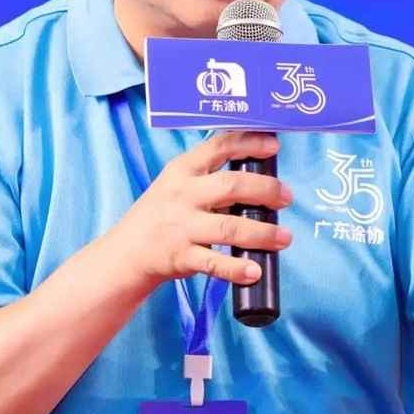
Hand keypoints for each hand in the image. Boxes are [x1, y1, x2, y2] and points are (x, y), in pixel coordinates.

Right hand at [119, 129, 292, 289]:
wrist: (126, 252)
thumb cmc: (161, 214)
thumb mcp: (177, 184)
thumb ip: (210, 177)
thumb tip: (259, 174)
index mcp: (183, 170)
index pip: (219, 146)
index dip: (250, 143)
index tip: (274, 146)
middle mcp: (183, 194)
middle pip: (231, 185)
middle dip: (265, 190)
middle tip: (286, 198)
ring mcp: (182, 226)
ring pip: (230, 227)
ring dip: (263, 233)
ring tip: (285, 237)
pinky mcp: (182, 256)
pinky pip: (214, 262)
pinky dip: (237, 268)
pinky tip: (255, 270)